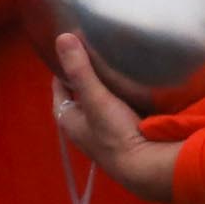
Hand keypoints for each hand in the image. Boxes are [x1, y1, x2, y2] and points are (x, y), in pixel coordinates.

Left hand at [50, 32, 179, 203]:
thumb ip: (80, 70)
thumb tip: (61, 38)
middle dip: (86, 77)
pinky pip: (118, 111)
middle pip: (80, 96)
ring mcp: (104, 134)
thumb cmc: (114, 133)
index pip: (60, 89)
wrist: (145, 165)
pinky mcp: (124, 136)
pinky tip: (133, 87)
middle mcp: (83, 129)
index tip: (72, 50)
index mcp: (69, 120)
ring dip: (105, 89)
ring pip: (100, 104)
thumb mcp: (95, 98)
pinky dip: (122, 99)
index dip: (63, 70)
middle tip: (96, 53)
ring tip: (116, 65)